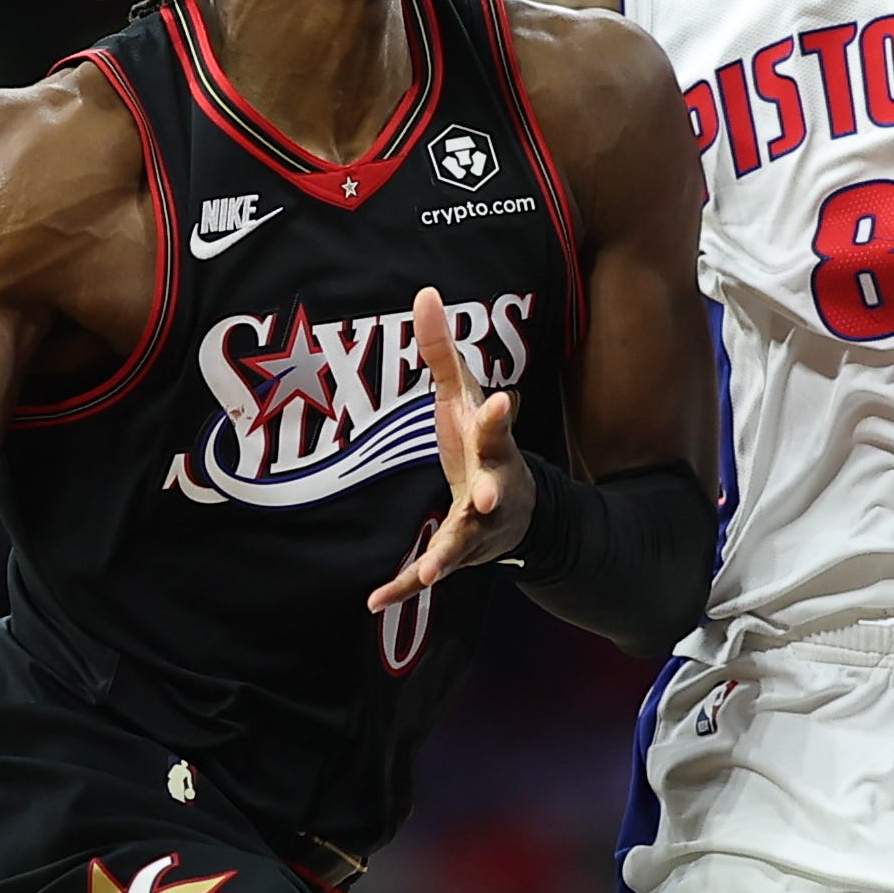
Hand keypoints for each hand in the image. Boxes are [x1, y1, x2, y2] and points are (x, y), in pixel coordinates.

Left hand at [366, 288, 534, 614]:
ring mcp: (478, 526)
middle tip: (485, 496)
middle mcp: (493, 486)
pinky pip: (428, 571)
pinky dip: (402, 587)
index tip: (498, 401)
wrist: (517, 509)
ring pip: (464, 542)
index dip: (495, 415)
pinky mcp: (457, 554)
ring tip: (430, 573)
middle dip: (490, 491)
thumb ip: (442, 348)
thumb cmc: (480, 442)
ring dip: (448, 555)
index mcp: (493, 444)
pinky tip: (376, 601)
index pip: (497, 426)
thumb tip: (425, 291)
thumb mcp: (462, 395)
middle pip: (493, 487)